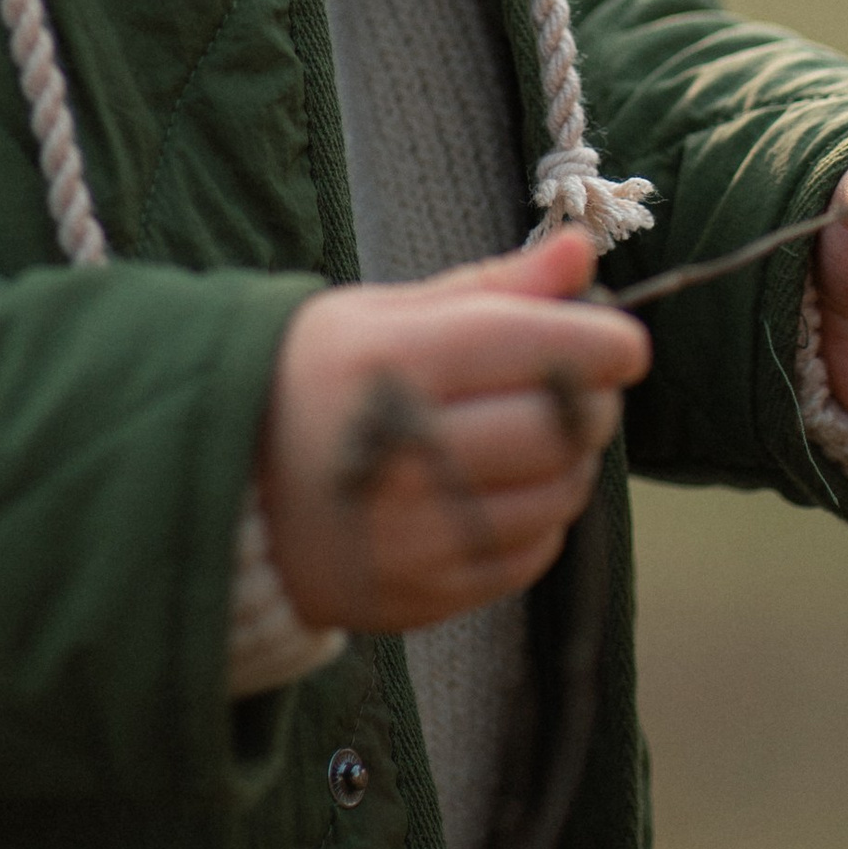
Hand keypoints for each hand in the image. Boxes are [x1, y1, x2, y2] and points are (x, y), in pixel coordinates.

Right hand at [259, 232, 650, 632]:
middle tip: (583, 385)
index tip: (624, 342)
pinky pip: (529, 555)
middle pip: (556, 427)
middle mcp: (399, 452)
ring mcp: (411, 535)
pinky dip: (541, 518)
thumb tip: (582, 253)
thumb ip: (493, 287)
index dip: (601, 343)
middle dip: (594, 401)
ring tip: (543, 434)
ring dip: (573, 461)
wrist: (223, 486)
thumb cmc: (316, 380)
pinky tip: (507, 488)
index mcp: (387, 362)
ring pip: (556, 495)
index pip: (533, 347)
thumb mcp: (384, 313)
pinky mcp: (421, 595)